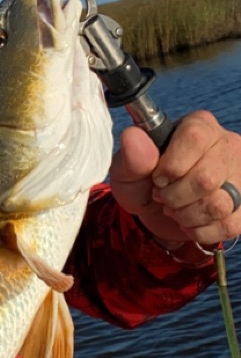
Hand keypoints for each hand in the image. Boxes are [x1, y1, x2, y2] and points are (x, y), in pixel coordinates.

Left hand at [109, 110, 240, 252]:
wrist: (156, 212)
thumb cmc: (143, 183)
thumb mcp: (127, 170)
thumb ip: (130, 156)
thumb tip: (133, 137)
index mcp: (199, 126)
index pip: (194, 138)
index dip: (171, 166)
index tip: (157, 178)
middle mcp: (227, 145)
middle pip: (206, 178)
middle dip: (175, 197)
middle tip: (163, 197)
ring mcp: (240, 175)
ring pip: (219, 205)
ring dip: (187, 216)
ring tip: (176, 209)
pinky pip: (228, 225)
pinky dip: (201, 231)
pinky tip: (191, 221)